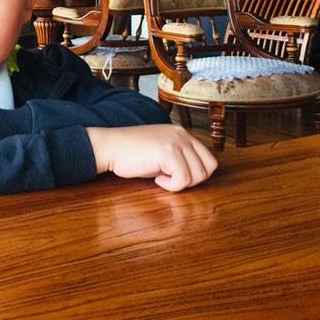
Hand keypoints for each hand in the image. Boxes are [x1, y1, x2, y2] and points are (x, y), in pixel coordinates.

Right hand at [86, 124, 216, 191]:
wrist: (110, 146)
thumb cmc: (131, 153)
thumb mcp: (161, 151)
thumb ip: (180, 157)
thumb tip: (196, 176)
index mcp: (181, 133)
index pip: (209, 158)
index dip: (196, 174)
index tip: (176, 176)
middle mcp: (182, 135)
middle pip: (207, 168)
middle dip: (191, 180)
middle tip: (170, 179)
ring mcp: (176, 142)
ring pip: (197, 175)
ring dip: (180, 183)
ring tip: (161, 177)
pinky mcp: (168, 152)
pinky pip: (183, 179)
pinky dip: (171, 186)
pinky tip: (157, 179)